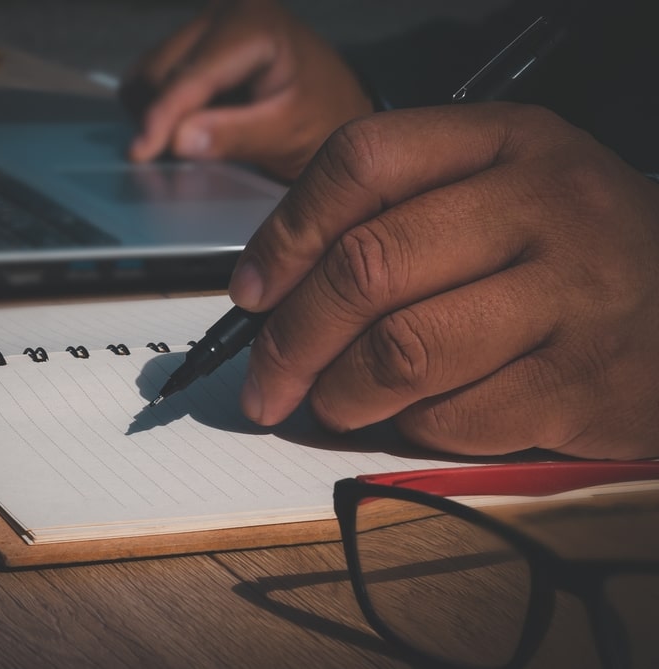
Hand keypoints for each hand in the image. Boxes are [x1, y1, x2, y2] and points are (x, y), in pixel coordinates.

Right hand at [120, 0, 371, 180]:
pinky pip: (150, 77)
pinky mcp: (193, 44)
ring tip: (193, 142)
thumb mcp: (289, 133)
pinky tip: (190, 126)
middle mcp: (223, 11)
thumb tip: (177, 141)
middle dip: (160, 120)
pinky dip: (159, 108)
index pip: (190, 74)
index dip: (161, 116)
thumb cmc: (324, 119)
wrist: (337, 107)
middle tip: (180, 161)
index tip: (139, 155)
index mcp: (253, 23)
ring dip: (156, 115)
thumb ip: (236, 135)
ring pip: (147, 74)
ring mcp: (205, 24)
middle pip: (158, 71)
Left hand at [228, 103, 658, 459]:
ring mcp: (573, 292)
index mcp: (505, 140)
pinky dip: (412, 428)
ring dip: (341, 392)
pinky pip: (455, 416)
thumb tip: (269, 292)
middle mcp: (544, 202)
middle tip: (264, 381)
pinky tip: (414, 417)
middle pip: (366, 265)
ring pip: (401, 350)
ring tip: (330, 404)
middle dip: (290, 338)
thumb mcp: (493, 195)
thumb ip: (392, 219)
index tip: (251, 292)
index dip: (285, 233)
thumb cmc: (563, 255)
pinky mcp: (585, 380)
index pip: (362, 161)